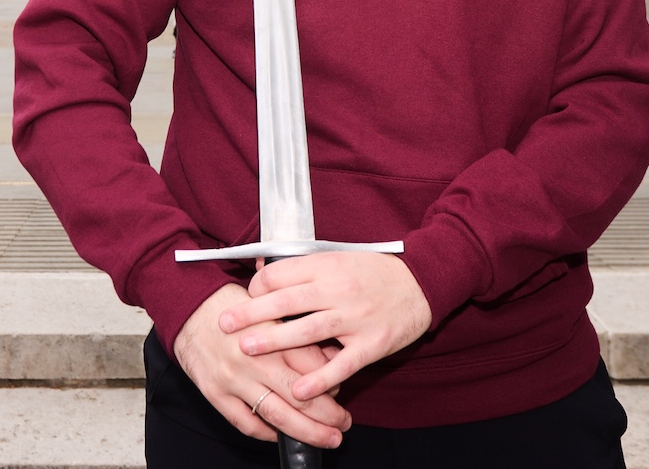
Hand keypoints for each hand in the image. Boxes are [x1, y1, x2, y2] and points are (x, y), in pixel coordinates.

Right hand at [171, 284, 351, 447]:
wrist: (188, 306)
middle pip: (301, 396)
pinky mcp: (216, 393)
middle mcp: (254, 360)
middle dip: (329, 416)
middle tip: (344, 425)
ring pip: (278, 416)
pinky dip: (267, 434)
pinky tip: (282, 436)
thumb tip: (330, 354)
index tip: (341, 390)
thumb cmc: (233, 306)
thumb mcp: (270, 307)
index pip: (313, 367)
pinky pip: (246, 423)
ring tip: (327, 439)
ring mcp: (234, 380)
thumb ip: (297, 331)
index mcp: (272, 334)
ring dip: (307, 432)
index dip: (333, 382)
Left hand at [221, 252, 431, 401]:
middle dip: (252, 313)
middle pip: (287, 301)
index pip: (281, 275)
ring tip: (248, 349)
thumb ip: (304, 266)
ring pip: (308, 331)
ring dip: (276, 341)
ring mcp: (355, 318)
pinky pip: (342, 365)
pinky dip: (319, 379)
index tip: (247, 298)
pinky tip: (298, 390)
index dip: (258, 287)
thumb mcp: (339, 258)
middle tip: (225, 324)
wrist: (424, 282)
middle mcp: (339, 290)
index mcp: (327, 266)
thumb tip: (261, 267)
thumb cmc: (376, 271)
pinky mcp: (372, 344)